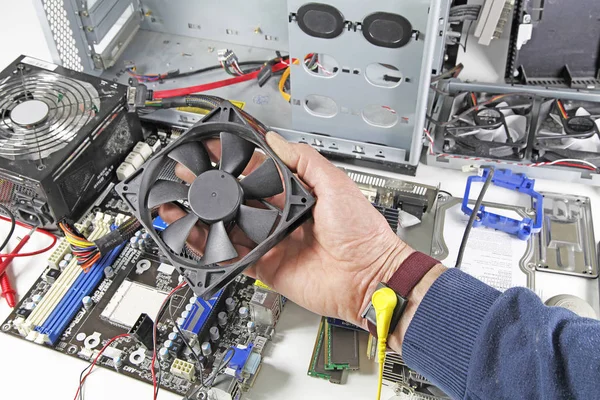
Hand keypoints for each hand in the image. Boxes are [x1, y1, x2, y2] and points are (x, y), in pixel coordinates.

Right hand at [159, 132, 413, 326]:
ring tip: (186, 203)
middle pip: (241, 200)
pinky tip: (200, 237)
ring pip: (233, 228)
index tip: (216, 150)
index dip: (238, 163)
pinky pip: (236, 258)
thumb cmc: (362, 234)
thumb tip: (276, 140)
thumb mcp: (335, 185)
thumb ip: (304, 161)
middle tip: (193, 175)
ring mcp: (274, 242)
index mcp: (299, 195)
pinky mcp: (268, 266)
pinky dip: (216, 250)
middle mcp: (283, 217)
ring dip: (210, 217)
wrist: (368, 277)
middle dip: (216, 188)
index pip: (260, 174)